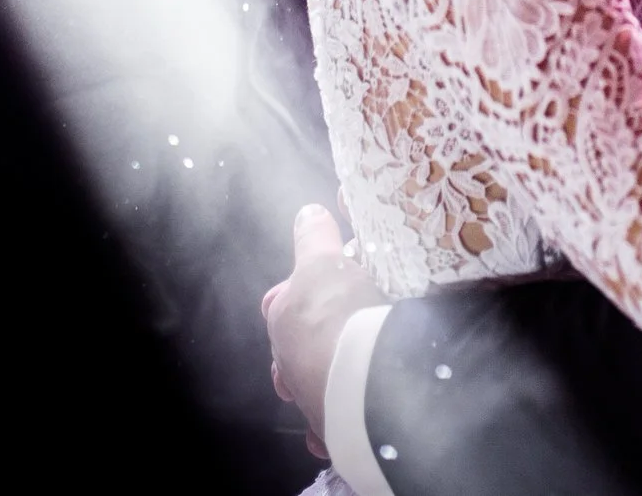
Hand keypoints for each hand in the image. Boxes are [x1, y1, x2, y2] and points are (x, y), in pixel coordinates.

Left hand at [261, 203, 387, 450]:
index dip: (300, 291)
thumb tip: (307, 212)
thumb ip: (315, 238)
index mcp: (283, 319)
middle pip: (296, 347)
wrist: (361, 378)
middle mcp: (288, 363)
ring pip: (311, 385)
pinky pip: (329, 425)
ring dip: (325, 377)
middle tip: (347, 326)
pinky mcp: (332, 428)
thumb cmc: (336, 314)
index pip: (280, 301)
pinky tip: (351, 409)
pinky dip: (335, 420)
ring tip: (354, 366)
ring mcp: (309, 398)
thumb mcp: (324, 262)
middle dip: (313, 340)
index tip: (325, 285)